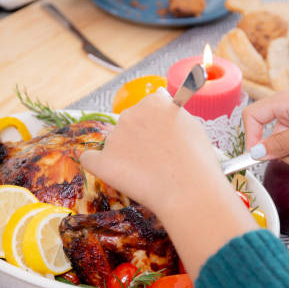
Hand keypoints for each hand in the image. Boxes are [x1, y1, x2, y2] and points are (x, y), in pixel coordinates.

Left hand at [81, 89, 256, 277]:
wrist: (188, 191)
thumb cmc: (198, 161)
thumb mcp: (193, 126)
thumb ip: (172, 110)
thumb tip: (159, 95)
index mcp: (154, 102)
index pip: (150, 107)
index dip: (157, 125)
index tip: (164, 140)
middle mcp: (130, 114)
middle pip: (131, 123)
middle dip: (140, 139)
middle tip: (158, 160)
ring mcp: (114, 137)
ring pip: (116, 143)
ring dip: (126, 154)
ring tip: (147, 175)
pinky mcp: (102, 161)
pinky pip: (90, 159)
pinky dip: (99, 164)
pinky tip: (112, 172)